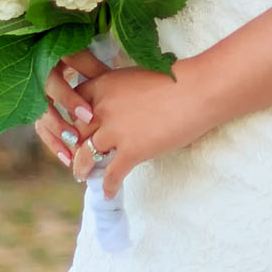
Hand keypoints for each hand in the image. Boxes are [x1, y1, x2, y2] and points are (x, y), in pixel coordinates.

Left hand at [39, 51, 205, 196]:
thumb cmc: (175, 81)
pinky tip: (108, 194)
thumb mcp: (137, 77)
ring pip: (86, 154)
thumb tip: (120, 105)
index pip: (75, 104)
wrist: (197, 91)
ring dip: (81, 167)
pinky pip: (112, 174)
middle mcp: (103, 107)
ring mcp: (115, 131)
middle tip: (76, 154)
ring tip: (82, 175)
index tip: (75, 129)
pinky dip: (108, 186)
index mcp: (104, 85)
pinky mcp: (131, 151)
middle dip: (74, 144)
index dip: (73, 119)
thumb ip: (121, 91)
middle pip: (77, 131)